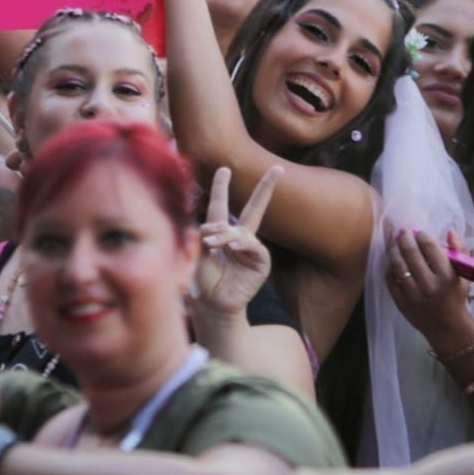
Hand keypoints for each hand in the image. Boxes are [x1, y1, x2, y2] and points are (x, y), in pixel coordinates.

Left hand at [190, 165, 281, 321]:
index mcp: (220, 232)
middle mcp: (238, 237)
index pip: (220, 205)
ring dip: (225, 234)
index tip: (224, 169)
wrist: (211, 305)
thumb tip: (208, 227)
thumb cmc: (201, 280)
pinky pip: (255, 248)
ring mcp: (251, 250)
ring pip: (243, 230)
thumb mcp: (195, 255)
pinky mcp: (260, 263)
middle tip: (278, 169)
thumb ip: (200, 239)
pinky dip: (243, 244)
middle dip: (266, 188)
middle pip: (254, 208)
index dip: (221, 187)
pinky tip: (234, 245)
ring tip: (211, 242)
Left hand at [386, 229, 473, 355]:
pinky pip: (389, 279)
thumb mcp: (464, 274)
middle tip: (403, 232)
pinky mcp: (401, 303)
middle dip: (404, 238)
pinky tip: (392, 262)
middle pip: (410, 252)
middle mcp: (429, 285)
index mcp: (446, 276)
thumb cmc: (456, 296)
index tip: (419, 233)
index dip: (421, 235)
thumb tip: (450, 230)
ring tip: (395, 244)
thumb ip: (460, 250)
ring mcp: (413, 295)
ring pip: (397, 264)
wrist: (447, 327)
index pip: (429, 246)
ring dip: (394, 250)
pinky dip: (389, 268)